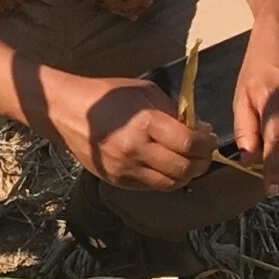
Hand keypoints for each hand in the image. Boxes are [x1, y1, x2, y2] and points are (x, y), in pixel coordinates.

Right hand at [45, 72, 217, 190]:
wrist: (68, 112)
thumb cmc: (108, 95)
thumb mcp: (145, 92)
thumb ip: (173, 112)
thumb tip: (199, 129)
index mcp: (146, 124)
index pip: (189, 144)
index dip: (207, 144)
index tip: (210, 137)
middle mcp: (137, 151)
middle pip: (184, 169)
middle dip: (202, 162)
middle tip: (205, 152)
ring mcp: (127, 170)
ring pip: (171, 184)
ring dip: (187, 174)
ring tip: (190, 160)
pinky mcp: (119, 182)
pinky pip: (153, 186)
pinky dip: (167, 178)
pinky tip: (168, 165)